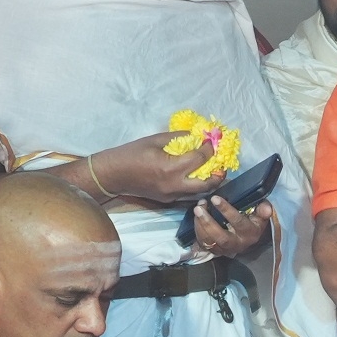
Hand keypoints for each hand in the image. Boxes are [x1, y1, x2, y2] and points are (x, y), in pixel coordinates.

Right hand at [86, 133, 222, 203]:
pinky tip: (197, 177)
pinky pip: (188, 195)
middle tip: (222, 164)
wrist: (114, 175)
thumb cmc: (132, 153)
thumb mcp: (155, 140)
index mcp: (171, 167)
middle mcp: (174, 185)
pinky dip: (196, 187)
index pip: (199, 158)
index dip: (209, 149)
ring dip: (209, 183)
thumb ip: (178, 138)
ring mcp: (172, 196)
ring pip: (199, 193)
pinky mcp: (168, 201)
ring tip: (213, 171)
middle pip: (207, 184)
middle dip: (218, 174)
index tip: (212, 142)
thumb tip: (195, 135)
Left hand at [191, 193, 269, 258]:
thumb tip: (267, 208)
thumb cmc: (254, 221)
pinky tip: (196, 219)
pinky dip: (198, 232)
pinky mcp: (217, 251)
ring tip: (197, 209)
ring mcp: (226, 249)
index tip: (214, 198)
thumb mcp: (261, 215)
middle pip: (221, 237)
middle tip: (199, 207)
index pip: (238, 222)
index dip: (226, 210)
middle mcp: (238, 243)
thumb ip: (263, 209)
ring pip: (211, 241)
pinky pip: (204, 244)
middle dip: (208, 222)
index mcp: (250, 233)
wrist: (249, 238)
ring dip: (200, 226)